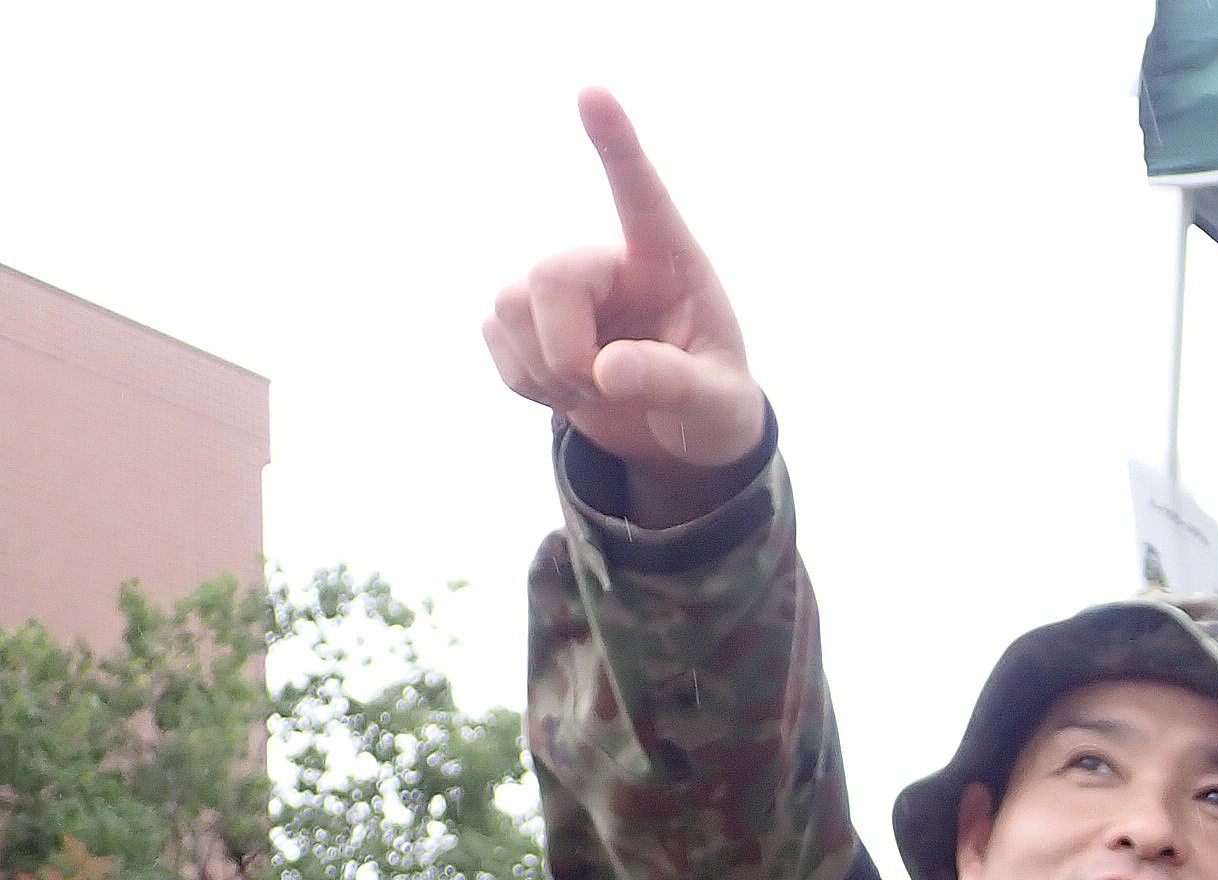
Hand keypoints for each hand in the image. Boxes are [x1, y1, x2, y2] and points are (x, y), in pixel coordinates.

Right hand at [484, 89, 766, 517]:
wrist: (676, 439)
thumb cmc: (711, 407)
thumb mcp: (714, 405)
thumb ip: (672, 383)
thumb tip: (609, 371)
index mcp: (669, 264)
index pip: (641, 196)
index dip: (615, 146)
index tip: (594, 93)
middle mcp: (611, 263)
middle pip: (549, 275)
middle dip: (564, 349)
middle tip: (600, 388)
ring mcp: (564, 289)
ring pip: (510, 305)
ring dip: (545, 369)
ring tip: (592, 389)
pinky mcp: (526, 318)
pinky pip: (495, 337)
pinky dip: (526, 382)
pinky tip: (566, 390)